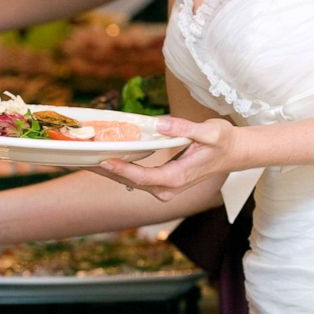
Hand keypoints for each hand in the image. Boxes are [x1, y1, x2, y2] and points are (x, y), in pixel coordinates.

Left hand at [94, 116, 237, 200]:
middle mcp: (168, 188)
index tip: (102, 159)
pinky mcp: (162, 184)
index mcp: (177, 177)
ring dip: (108, 171)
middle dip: (105, 171)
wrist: (233, 153)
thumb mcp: (209, 130)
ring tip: (84, 159)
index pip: (143, 175)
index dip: (121, 168)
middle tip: (80, 159)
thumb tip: (159, 124)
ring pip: (130, 182)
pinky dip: (119, 170)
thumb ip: (184, 127)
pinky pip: (135, 178)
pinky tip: (103, 159)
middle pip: (130, 181)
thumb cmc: (222, 140)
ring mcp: (164, 189)